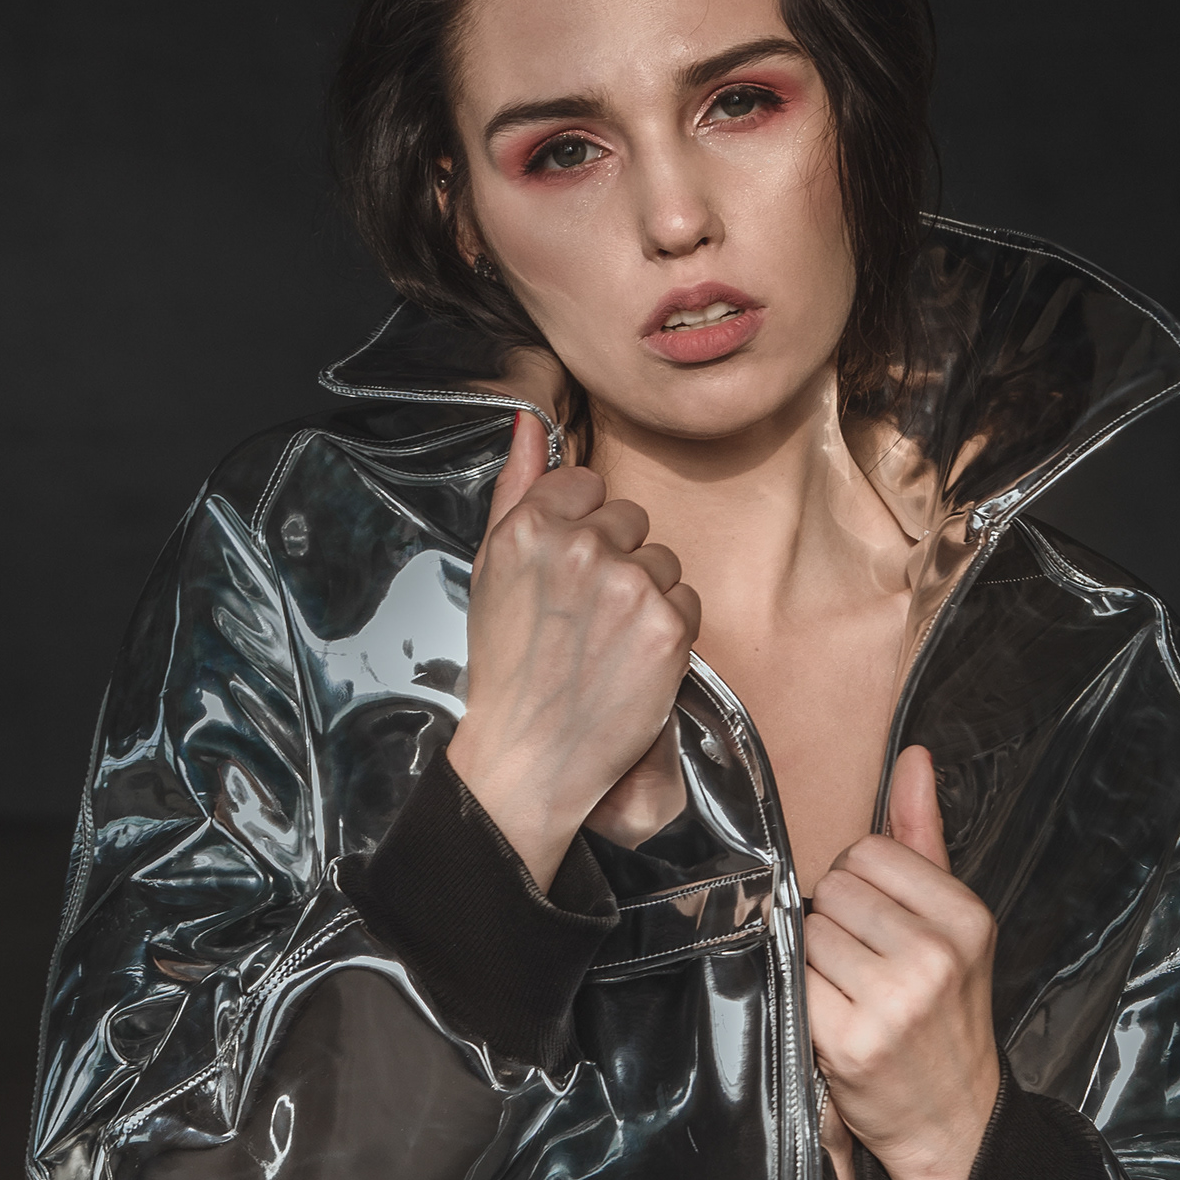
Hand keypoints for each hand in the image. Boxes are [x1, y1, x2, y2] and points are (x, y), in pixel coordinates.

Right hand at [447, 411, 701, 890]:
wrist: (530, 757)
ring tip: (606, 642)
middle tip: (584, 617)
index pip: (587, 484)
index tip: (565, 574)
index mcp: (529, 526)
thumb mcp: (491, 570)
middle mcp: (580, 547)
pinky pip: (688, 600)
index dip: (581, 529)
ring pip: (664, 559)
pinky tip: (631, 661)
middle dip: (615, 560)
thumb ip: (514, 488)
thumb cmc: (508, 668)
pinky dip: (669, 631)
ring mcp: (628, 586)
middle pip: (631, 518)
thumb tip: (529, 422)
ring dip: (645, 596)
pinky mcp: (668, 626)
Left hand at [805, 744, 999, 1179]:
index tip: (883, 929)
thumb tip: (913, 757)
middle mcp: (935, 956)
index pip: (869, 853)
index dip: (863, 889)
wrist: (953, 1121)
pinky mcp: (850, 1040)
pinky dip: (804, 997)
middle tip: (865, 969)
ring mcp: (893, 1000)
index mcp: (966, 918)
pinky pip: (794, 979)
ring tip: (852, 996)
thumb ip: (923, 838)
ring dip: (817, 962)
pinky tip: (834, 1020)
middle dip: (838, 924)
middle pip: (834, 890)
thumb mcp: (952, 924)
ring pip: (808, 932)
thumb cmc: (944, 1016)